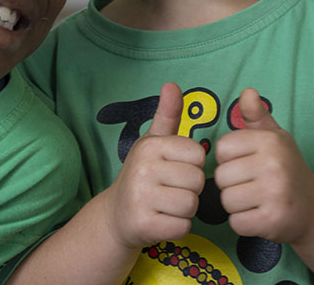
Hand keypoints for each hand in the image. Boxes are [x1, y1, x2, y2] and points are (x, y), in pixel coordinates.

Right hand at [101, 83, 205, 248]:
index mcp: (150, 146)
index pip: (197, 155)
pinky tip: (162, 221)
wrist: (115, 215)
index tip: (173, 170)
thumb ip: (167, 115)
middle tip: (169, 191)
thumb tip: (172, 84)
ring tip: (165, 206)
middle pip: (197, 181)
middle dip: (189, 190)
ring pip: (191, 205)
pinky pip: (183, 227)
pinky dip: (177, 228)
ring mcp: (141, 198)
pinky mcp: (144, 225)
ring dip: (184, 210)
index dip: (191, 166)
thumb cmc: (142, 175)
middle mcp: (143, 169)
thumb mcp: (153, 142)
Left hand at [214, 88, 313, 243]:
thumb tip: (248, 92)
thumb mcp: (274, 138)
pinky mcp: (273, 220)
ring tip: (256, 200)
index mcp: (271, 141)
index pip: (222, 149)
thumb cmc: (287, 169)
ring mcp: (275, 194)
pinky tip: (260, 216)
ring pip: (226, 201)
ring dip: (236, 205)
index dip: (230, 159)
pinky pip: (236, 222)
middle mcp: (274, 165)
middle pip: (221, 177)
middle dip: (231, 184)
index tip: (247, 164)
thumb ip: (256, 115)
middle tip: (253, 186)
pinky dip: (243, 223)